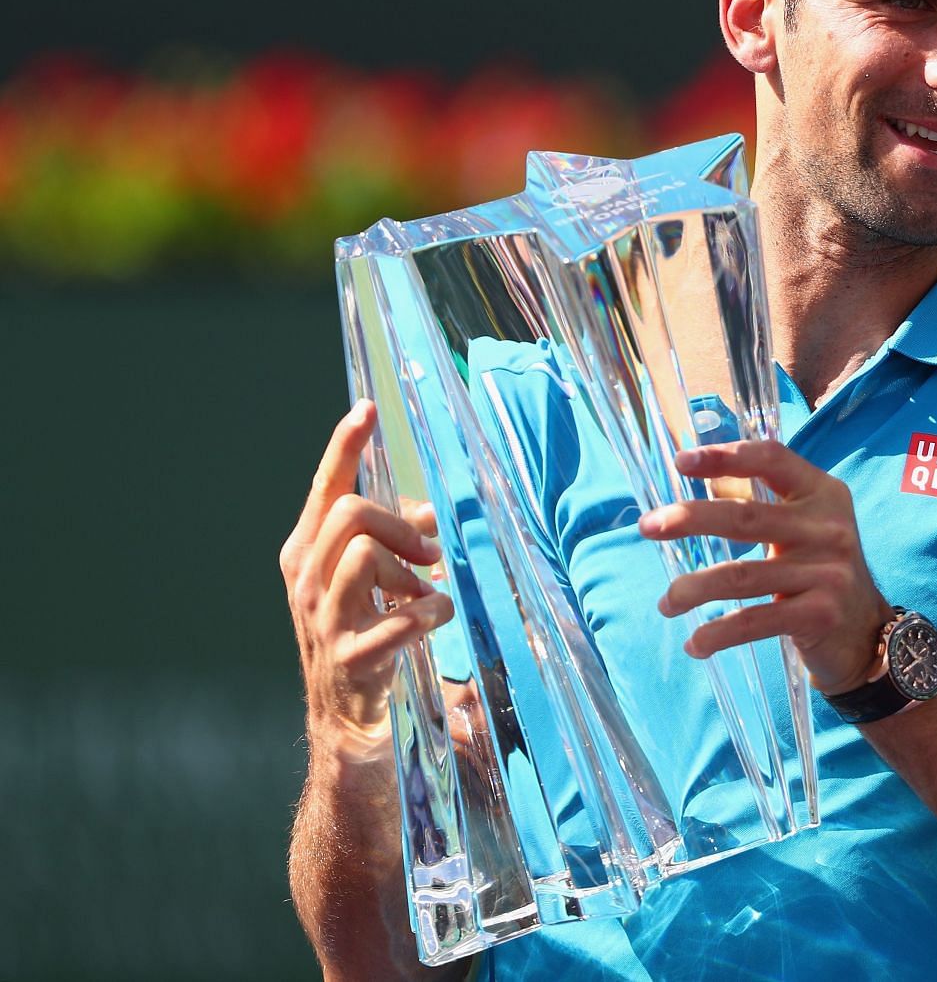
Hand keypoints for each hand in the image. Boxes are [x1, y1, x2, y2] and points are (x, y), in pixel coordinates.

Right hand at [279, 400, 452, 758]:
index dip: (345, 446)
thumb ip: (395, 539)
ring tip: (422, 593)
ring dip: (409, 569)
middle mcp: (304, 581)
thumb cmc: (364, 639)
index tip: (366, 409)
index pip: (325, 488)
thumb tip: (424, 511)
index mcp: (305, 555)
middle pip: (351, 513)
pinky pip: (399, 615)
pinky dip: (430, 610)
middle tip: (428, 554)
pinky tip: (434, 618)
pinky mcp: (351, 657)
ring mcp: (322, 620)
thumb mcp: (374, 581)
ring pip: (364, 553)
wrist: (347, 725)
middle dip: (400, 524)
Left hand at [644, 440, 892, 695]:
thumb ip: (760, 505)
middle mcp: (829, 527)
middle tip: (648, 526)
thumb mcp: (804, 528)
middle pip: (746, 517)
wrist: (865, 633)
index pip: (772, 460)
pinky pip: (755, 621)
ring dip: (693, 589)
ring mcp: (828, 572)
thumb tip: (695, 480)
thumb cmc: (820, 571)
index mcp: (823, 493)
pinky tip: (696, 643)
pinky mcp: (820, 614)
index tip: (680, 462)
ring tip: (666, 602)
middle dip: (690, 519)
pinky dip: (718, 634)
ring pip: (742, 576)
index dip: (725, 457)